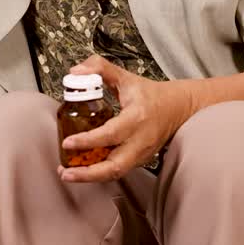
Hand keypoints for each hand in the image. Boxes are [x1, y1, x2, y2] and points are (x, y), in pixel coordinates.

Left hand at [58, 56, 194, 183]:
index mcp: (137, 118)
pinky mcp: (140, 161)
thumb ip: (99, 67)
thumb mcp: (124, 76)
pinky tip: (81, 168)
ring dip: (90, 177)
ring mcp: (141, 154)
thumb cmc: (150, 94)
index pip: (111, 134)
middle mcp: (140, 141)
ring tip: (68, 174)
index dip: (88, 140)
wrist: (178, 109)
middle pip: (115, 166)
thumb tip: (75, 72)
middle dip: (88, 174)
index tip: (67, 142)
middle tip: (65, 173)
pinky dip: (99, 173)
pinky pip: (118, 170)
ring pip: (115, 173)